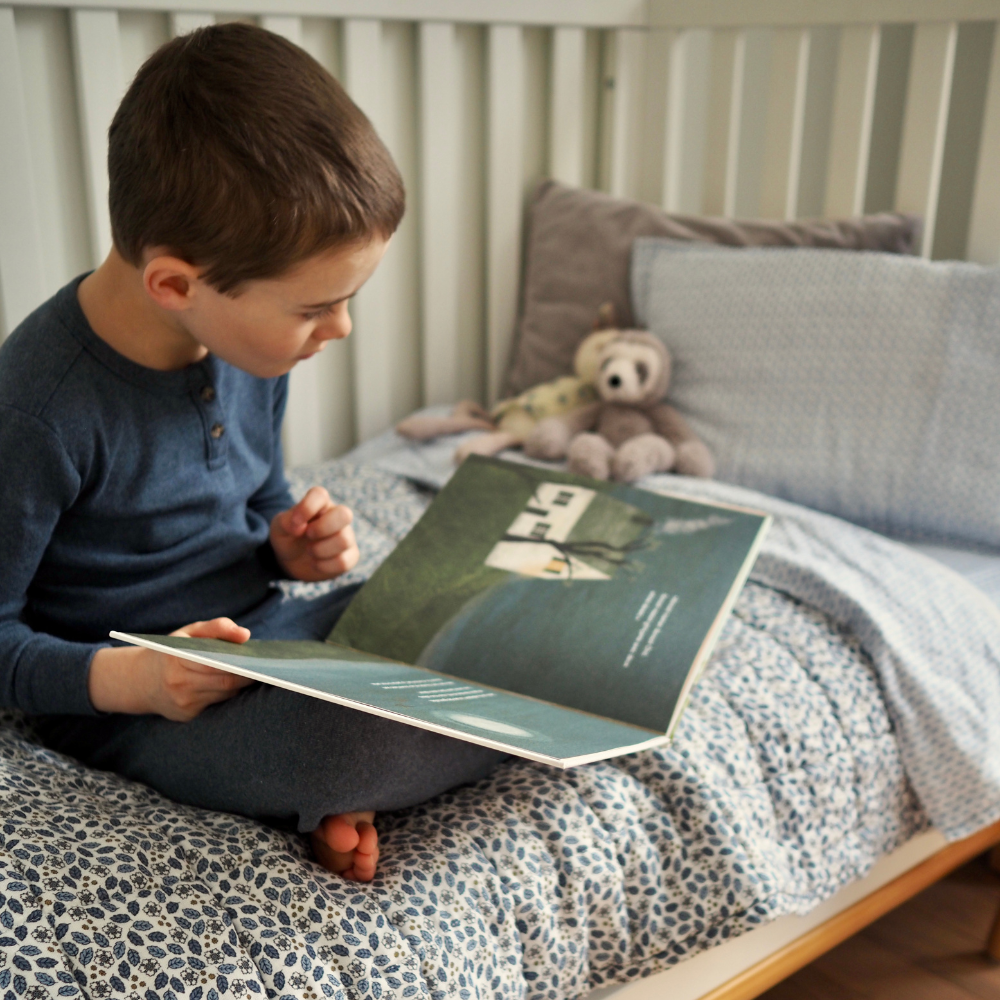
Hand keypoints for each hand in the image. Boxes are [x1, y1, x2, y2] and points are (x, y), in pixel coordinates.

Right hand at [89, 618, 253, 719]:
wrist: (141, 680)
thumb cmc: (172, 652)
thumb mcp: (189, 632)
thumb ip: (217, 627)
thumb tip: (245, 635)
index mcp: (177, 660)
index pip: (216, 665)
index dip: (241, 664)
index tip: (260, 660)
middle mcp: (178, 684)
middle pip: (224, 683)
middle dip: (246, 676)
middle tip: (267, 668)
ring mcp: (182, 703)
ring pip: (223, 695)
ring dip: (240, 686)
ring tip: (258, 674)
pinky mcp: (186, 716)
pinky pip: (216, 704)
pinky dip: (229, 695)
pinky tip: (240, 685)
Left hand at [270, 487, 358, 581]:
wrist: (293, 561)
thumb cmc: (289, 537)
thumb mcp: (280, 527)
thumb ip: (286, 521)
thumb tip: (301, 527)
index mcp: (319, 504)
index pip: (320, 494)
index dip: (307, 507)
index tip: (295, 523)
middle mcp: (336, 516)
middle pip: (344, 514)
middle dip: (322, 528)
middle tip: (308, 535)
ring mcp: (346, 536)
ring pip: (344, 540)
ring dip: (320, 550)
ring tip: (310, 551)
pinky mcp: (350, 556)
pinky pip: (344, 561)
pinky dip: (324, 566)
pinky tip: (316, 563)